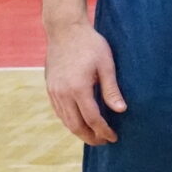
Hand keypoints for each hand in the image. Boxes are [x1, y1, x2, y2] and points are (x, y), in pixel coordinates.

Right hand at [44, 21, 124, 144]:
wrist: (65, 30)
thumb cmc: (90, 44)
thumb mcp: (106, 64)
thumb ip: (111, 89)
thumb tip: (121, 110)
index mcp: (78, 88)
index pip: (92, 119)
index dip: (103, 131)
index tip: (114, 137)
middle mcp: (63, 94)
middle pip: (76, 125)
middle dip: (90, 137)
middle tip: (104, 142)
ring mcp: (53, 92)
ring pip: (65, 121)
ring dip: (79, 131)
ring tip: (94, 135)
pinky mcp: (50, 88)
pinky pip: (59, 112)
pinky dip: (70, 121)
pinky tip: (80, 122)